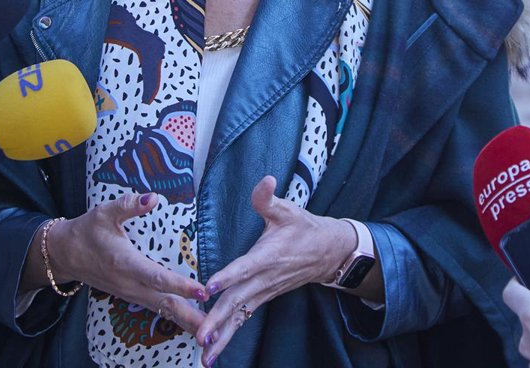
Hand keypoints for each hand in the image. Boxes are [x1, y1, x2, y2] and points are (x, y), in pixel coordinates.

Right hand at [42, 193, 206, 334]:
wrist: (65, 254)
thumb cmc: (87, 231)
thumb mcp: (104, 213)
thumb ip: (128, 205)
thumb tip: (153, 198)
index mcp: (124, 262)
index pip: (156, 277)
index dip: (179, 284)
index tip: (201, 290)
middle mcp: (129, 283)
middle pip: (164, 303)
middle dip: (189, 314)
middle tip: (214, 324)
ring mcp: (130, 293)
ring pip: (161, 310)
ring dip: (184, 321)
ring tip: (209, 331)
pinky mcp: (131, 296)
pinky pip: (156, 309)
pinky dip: (174, 318)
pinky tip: (190, 323)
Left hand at [196, 176, 364, 365]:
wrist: (329, 252)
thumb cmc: (304, 228)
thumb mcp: (288, 209)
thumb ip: (268, 198)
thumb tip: (265, 180)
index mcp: (268, 255)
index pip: (246, 266)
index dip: (229, 275)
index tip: (211, 286)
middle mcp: (265, 278)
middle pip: (238, 300)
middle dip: (218, 319)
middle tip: (201, 336)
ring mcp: (264, 291)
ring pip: (240, 315)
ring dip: (222, 335)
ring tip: (204, 354)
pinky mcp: (262, 298)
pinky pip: (244, 319)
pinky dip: (229, 335)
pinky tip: (212, 351)